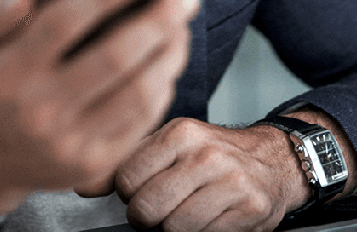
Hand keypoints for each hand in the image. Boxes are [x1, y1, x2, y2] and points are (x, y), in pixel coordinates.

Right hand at [0, 0, 201, 219]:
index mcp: (6, 74)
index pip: (64, 22)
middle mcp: (38, 112)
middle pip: (114, 58)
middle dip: (158, 20)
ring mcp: (68, 144)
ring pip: (137, 93)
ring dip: (170, 53)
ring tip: (182, 25)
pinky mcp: (93, 166)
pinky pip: (141, 122)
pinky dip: (162, 85)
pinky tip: (168, 60)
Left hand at [93, 118, 308, 231]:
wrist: (273, 161)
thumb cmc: (213, 155)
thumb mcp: (170, 145)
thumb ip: (125, 161)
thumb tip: (82, 184)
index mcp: (181, 133)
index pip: (126, 180)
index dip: (130, 193)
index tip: (146, 188)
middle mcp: (206, 154)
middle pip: (146, 209)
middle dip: (148, 217)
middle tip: (164, 207)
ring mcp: (231, 182)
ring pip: (173, 229)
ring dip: (176, 229)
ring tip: (190, 210)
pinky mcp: (250, 210)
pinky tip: (212, 218)